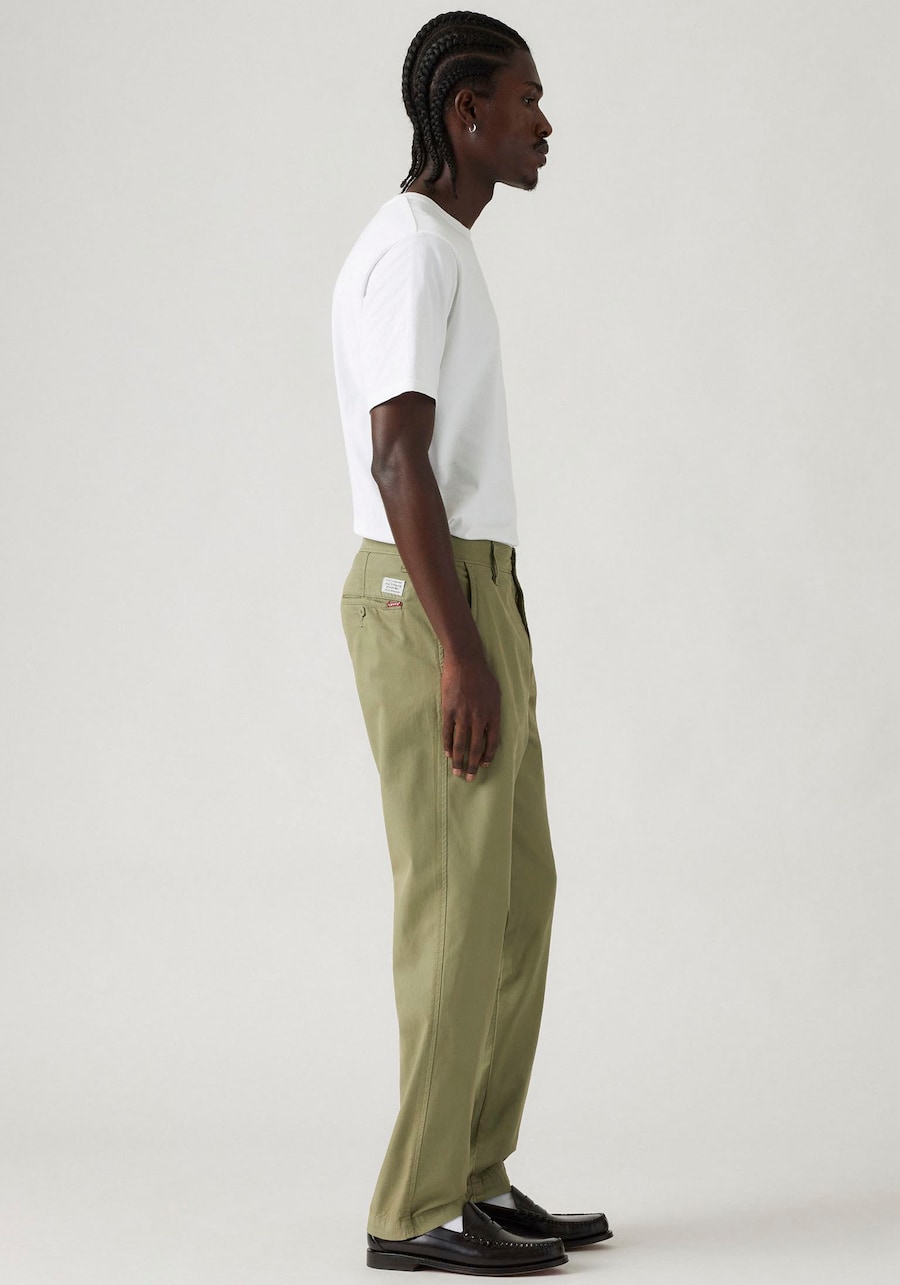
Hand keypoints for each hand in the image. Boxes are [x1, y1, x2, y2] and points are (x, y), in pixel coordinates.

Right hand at [440, 651, 500, 781]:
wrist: (466, 661)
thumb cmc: (483, 675)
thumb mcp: (496, 693)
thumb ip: (495, 711)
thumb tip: (492, 727)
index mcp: (493, 714)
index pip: (492, 742)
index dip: (488, 756)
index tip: (485, 766)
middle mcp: (479, 717)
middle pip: (476, 747)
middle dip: (473, 765)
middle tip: (470, 778)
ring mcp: (462, 715)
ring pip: (460, 744)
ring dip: (459, 760)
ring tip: (457, 772)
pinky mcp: (449, 710)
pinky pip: (447, 733)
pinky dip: (447, 745)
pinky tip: (447, 754)